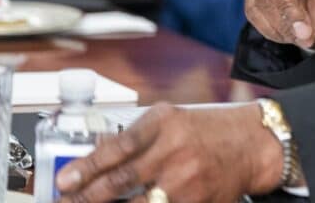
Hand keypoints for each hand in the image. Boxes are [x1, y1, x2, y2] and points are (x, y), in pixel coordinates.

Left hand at [56, 103, 284, 202]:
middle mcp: (176, 153)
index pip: (119, 148)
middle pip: (122, 182)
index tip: (64, 181)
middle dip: (85, 197)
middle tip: (65, 201)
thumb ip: (134, 136)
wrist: (251, 145)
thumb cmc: (207, 130)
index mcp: (166, 124)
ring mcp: (188, 183)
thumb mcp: (170, 120)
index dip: (87, 167)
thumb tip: (95, 154)